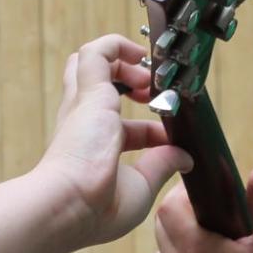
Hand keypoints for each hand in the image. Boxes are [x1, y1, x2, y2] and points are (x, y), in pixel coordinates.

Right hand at [33, 34, 192, 246]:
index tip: (171, 142)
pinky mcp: (88, 91)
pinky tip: (139, 54)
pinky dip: (117, 44)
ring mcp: (83, 105)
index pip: (123, 129)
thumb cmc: (96, 208)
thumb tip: (183, 157)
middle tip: (150, 93)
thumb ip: (161, 166)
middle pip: (93, 84)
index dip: (152, 132)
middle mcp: (83, 123)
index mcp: (92, 149)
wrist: (69, 204)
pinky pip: (97, 51)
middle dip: (125, 81)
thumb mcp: (140, 187)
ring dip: (121, 61)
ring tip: (146, 74)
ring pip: (90, 61)